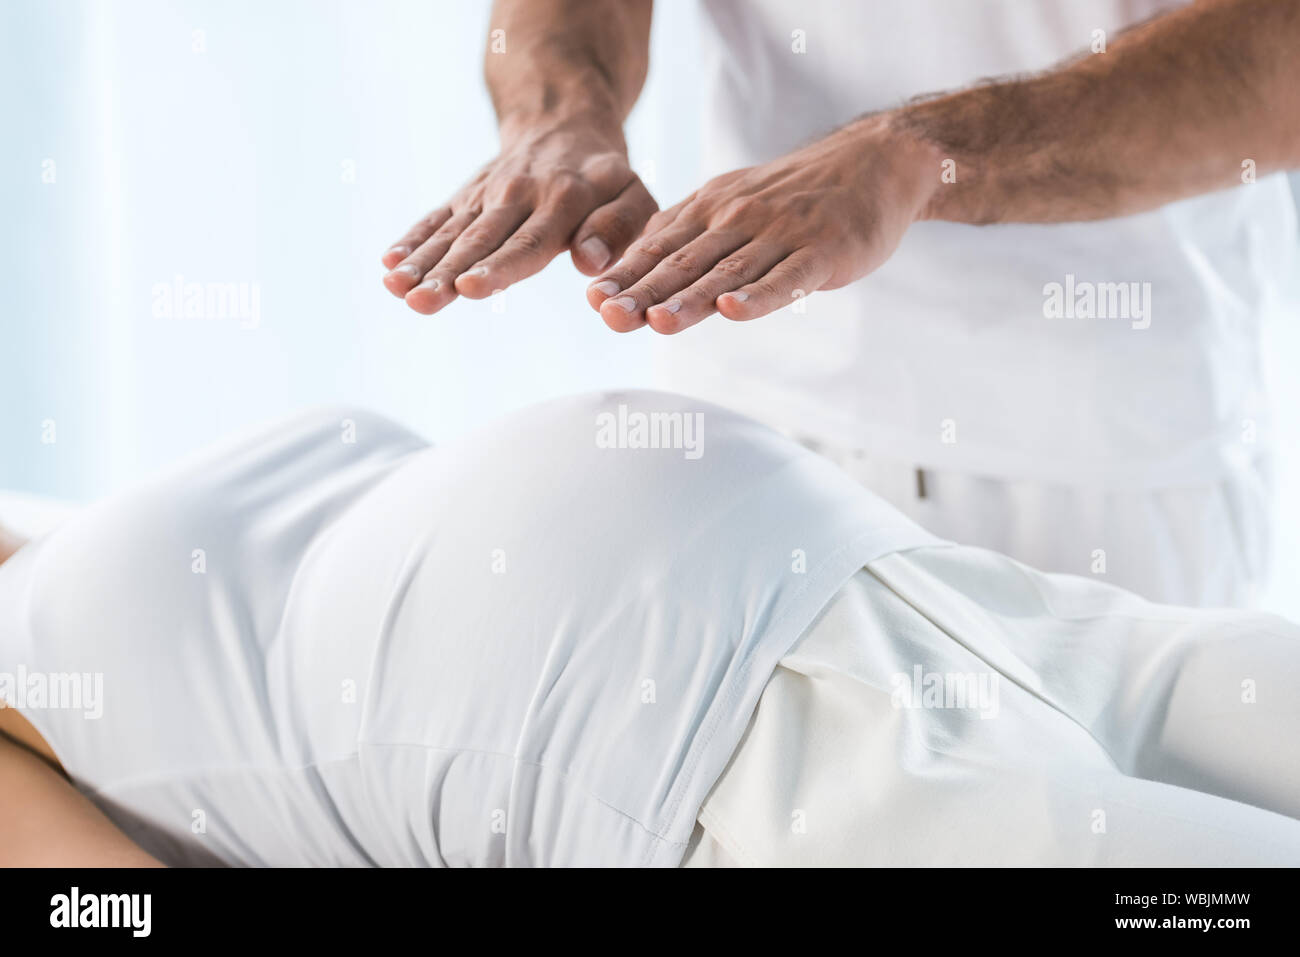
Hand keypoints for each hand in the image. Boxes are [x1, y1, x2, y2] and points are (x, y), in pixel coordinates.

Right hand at [381, 117, 656, 314]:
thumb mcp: (632, 193)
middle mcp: (517, 196)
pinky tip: (389, 264)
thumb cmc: (606, 175)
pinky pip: (437, 219)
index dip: (499, 268)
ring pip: (452, 233)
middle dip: (448, 273)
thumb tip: (590, 262)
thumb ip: (618, 227)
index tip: (471, 288)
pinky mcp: (466, 197)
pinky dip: (414, 239)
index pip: (528, 243)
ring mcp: (486, 195)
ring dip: (422, 263)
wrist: (563, 120)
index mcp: (562, 201)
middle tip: (420, 299)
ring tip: (396, 288)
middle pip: (479, 242)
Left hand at [585, 116, 940, 333]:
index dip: (626, 275)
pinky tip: (734, 313)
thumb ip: (687, 235)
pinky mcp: (822, 253)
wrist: (872, 160)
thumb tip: (631, 270)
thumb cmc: (794, 194)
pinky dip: (759, 297)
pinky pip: (787, 278)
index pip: (659, 247)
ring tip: (658, 322)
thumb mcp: (732, 202)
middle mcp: (738, 219)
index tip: (594, 302)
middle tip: (610, 317)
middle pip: (685, 263)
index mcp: (711, 210)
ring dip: (691, 300)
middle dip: (645, 292)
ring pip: (728, 273)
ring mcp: (781, 235)